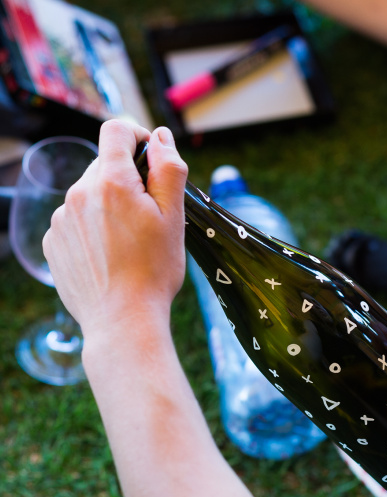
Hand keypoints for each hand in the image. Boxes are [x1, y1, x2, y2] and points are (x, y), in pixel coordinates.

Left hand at [43, 121, 188, 338]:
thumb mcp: (173, 216)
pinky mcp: (54, 242)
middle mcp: (78, 193)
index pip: (116, 130)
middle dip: (129, 181)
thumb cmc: (155, 269)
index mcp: (110, 181)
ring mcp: (61, 219)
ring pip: (90, 195)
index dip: (139, 136)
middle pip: (105, 165)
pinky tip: (111, 257)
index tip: (153, 160)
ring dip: (110, 206)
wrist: (122, 319)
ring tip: (130, 243)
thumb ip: (168, 169)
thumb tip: (160, 136)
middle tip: (150, 217)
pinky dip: (94, 230)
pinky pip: (76, 221)